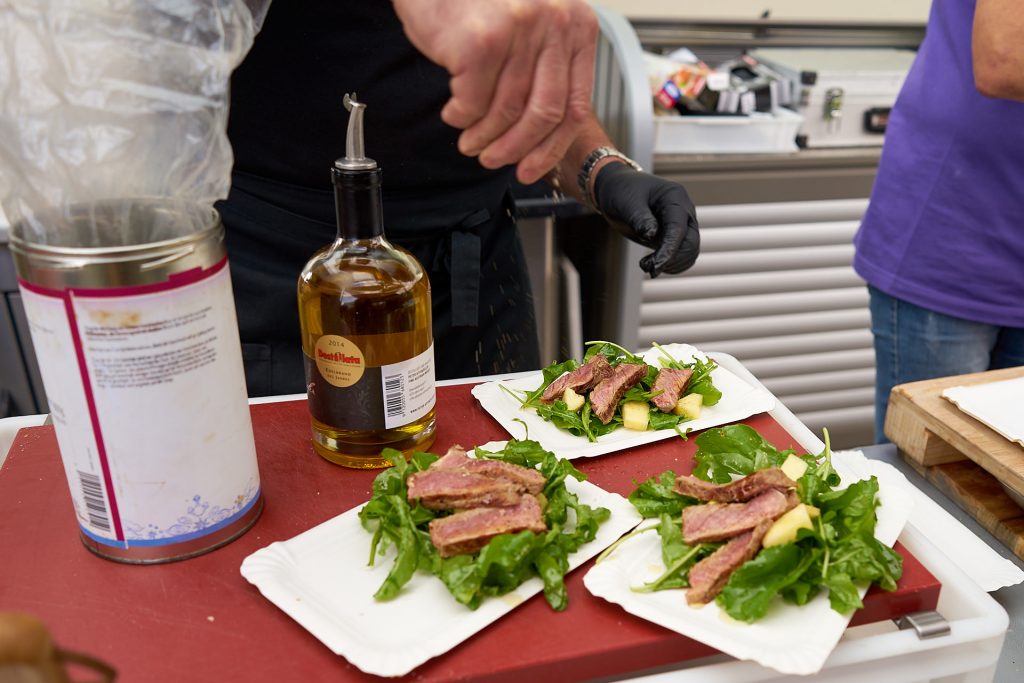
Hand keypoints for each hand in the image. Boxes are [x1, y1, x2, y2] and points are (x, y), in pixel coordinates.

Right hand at [391, 0, 597, 183]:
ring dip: (482, 137)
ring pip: (505, 112)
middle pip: (543, 115)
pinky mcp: (482, 40)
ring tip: (468, 140)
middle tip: (491, 160)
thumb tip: (543, 136)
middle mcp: (554, 24)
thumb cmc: (479, 1)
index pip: (574, 106)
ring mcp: (519, 31)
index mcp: (577, 25)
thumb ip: (545, 68)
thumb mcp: (531, 27)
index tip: (530, 169)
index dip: (551, 148)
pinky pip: (473, 103)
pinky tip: (453, 113)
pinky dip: (460, 117)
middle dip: (515, 148)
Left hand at [594, 162, 699, 277]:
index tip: (655, 266)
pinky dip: (672, 264)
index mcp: (674, 197)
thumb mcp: (626, 203)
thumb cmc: (621, 192)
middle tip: (645, 266)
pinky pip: (684, 255)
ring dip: (672, 264)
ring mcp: (683, 223)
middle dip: (671, 259)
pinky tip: (653, 265)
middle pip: (691, 242)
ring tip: (646, 265)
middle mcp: (684, 210)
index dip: (669, 249)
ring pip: (690, 251)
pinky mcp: (676, 235)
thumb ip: (640, 218)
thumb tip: (651, 235)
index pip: (678, 228)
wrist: (617, 190)